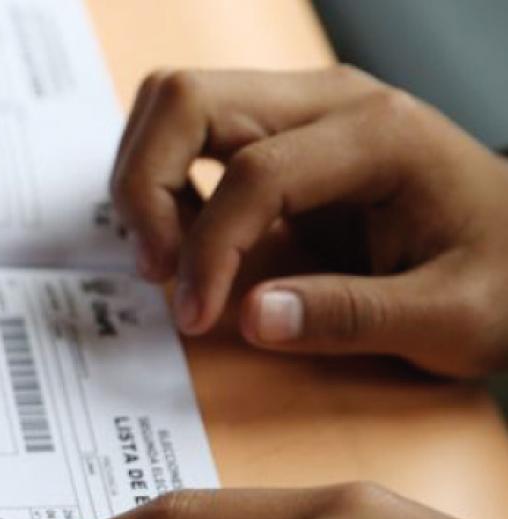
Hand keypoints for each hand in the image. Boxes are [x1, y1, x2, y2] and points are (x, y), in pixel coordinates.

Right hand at [112, 67, 507, 376]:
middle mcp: (332, 101)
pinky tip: (184, 241)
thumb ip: (351, 318)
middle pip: (187, 100)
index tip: (198, 317)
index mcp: (381, 134)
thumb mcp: (452, 319)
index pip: (254, 172)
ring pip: (174, 104)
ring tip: (165, 258)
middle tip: (159, 271)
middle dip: (148, 188)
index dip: (210, 250)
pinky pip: (189, 132)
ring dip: (145, 178)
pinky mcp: (280, 135)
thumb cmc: (504, 282)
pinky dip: (163, 180)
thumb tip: (250, 318)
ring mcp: (301, 110)